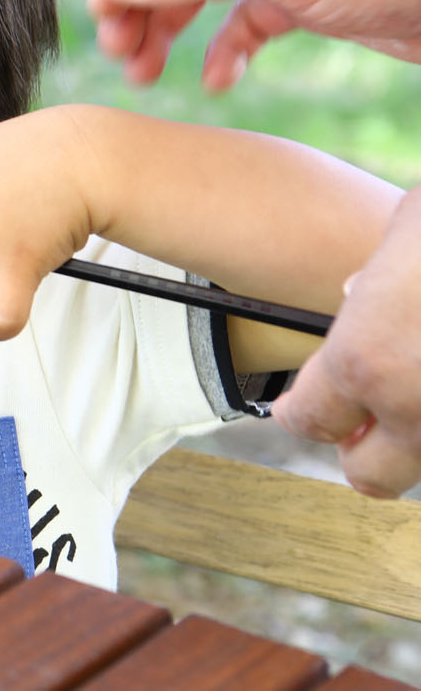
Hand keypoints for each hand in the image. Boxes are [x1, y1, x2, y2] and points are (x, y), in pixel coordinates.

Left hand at [272, 185, 420, 497]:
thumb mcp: (409, 234)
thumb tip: (358, 294)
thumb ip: (376, 281)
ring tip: (416, 389)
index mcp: (365, 360)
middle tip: (365, 423)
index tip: (301, 406)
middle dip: (363, 452)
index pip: (311, 419)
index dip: (302, 410)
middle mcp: (417, 409)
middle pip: (371, 475)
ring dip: (419, 436)